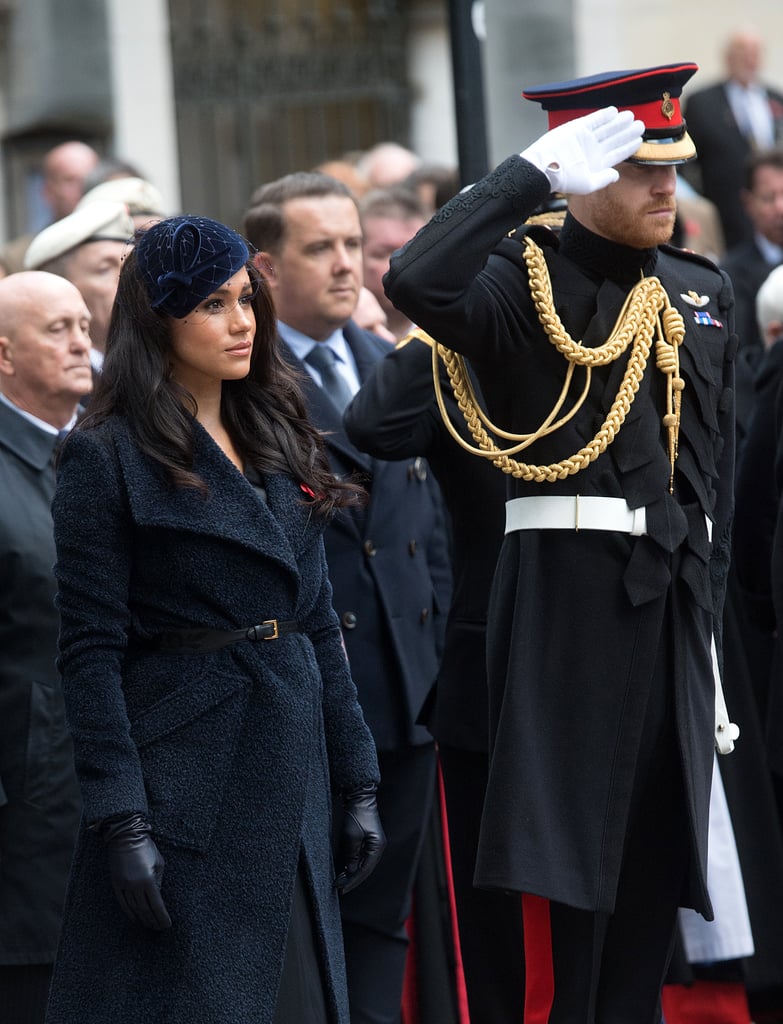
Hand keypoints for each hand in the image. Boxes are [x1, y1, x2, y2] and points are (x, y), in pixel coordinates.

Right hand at [97, 813, 171, 929]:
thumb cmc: (146, 847)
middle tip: (159, 928)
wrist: (126, 837)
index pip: (157, 905)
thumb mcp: (159, 862)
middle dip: (153, 921)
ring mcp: (124, 885)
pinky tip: (136, 918)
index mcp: (149, 879)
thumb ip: (159, 881)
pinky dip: (130, 913)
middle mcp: (135, 885)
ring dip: (142, 919)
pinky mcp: (116, 884)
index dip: (162, 917)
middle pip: (145, 910)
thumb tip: (158, 898)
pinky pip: (123, 903)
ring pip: (133, 909)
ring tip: (149, 925)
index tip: (167, 925)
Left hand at [335, 783, 385, 894]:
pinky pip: (362, 857)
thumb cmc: (356, 815)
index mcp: (377, 847)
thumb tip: (352, 870)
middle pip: (366, 869)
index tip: (341, 888)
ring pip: (364, 865)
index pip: (365, 870)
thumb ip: (352, 856)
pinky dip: (354, 865)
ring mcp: (374, 844)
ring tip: (339, 880)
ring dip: (352, 873)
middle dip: (352, 879)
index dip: (352, 881)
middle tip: (338, 887)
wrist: (360, 797)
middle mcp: (378, 847)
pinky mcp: (369, 841)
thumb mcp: (351, 837)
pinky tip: (345, 870)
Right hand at [520, 107, 644, 194]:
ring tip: (631, 116)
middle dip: (627, 132)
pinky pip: (594, 120)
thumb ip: (603, 179)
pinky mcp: (578, 128)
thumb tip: (617, 175)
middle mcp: (593, 150)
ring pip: (607, 128)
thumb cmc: (564, 179)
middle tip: (641, 125)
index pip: (617, 154)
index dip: (628, 147)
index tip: (639, 140)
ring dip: (619, 122)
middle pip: (614, 139)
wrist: (545, 167)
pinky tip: (615, 112)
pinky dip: (604, 116)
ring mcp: (586, 138)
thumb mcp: (587, 184)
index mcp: (596, 163)